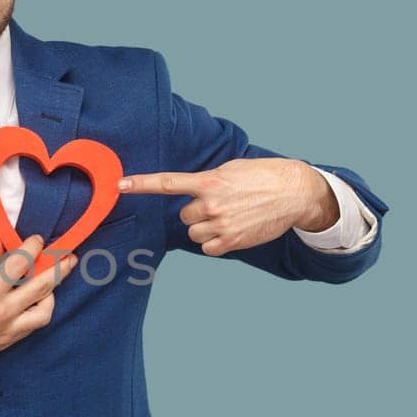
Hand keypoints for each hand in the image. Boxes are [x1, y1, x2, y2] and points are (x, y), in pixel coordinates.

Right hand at [0, 233, 76, 374]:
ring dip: (53, 293)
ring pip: (45, 310)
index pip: (20, 262)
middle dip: (59, 268)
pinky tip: (38, 301)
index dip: (33, 247)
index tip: (37, 240)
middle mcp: (3, 310)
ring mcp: (9, 328)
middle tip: (68, 257)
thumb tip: (0, 243)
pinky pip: (33, 325)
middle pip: (43, 285)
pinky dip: (40, 310)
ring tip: (53, 283)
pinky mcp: (9, 341)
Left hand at [117, 158, 337, 256]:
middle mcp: (211, 204)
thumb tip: (196, 192)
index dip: (142, 184)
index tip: (121, 185)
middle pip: (185, 216)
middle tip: (221, 204)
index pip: (167, 183)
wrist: (295, 193)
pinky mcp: (232, 242)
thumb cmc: (263, 177)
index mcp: (209, 182)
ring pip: (195, 233)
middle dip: (198, 211)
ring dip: (207, 227)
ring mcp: (221, 225)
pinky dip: (216, 242)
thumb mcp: (232, 169)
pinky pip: (208, 248)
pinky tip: (233, 230)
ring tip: (231, 216)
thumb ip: (209, 180)